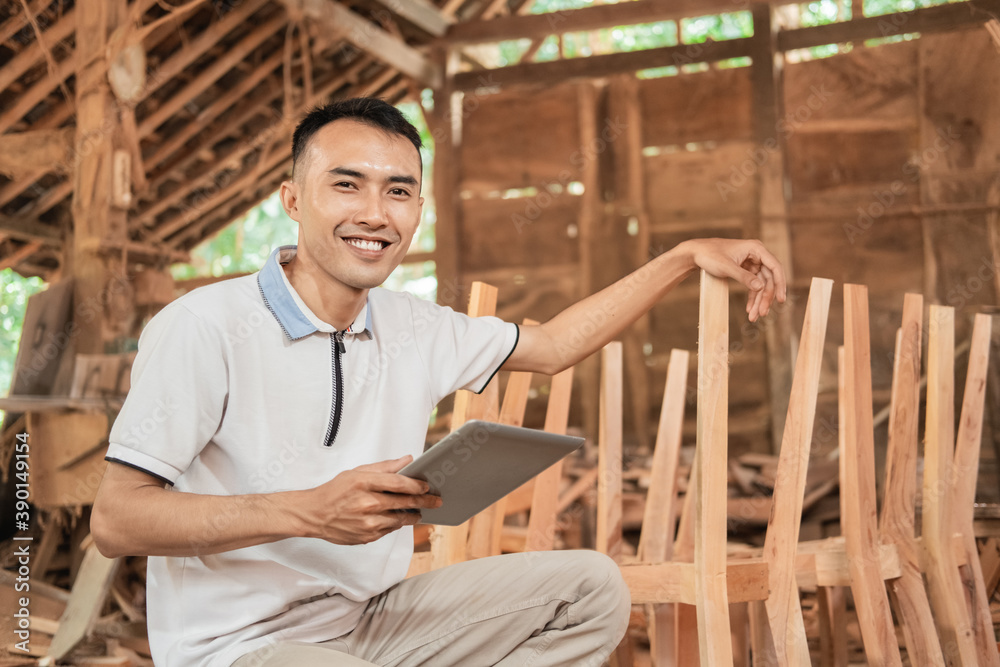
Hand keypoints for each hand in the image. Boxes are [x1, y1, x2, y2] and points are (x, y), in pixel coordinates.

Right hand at [301, 456, 441, 544]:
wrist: (314, 515)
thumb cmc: (335, 491)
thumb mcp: (357, 472)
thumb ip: (384, 467)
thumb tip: (408, 460)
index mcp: (364, 483)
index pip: (398, 483)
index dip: (416, 485)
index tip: (427, 486)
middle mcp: (367, 503)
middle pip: (404, 503)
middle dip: (424, 502)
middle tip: (435, 501)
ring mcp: (367, 523)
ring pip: (400, 519)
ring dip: (411, 515)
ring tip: (418, 511)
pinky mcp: (367, 537)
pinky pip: (389, 530)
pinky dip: (395, 523)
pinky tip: (397, 518)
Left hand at [678, 238, 786, 321]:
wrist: (696, 253)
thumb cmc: (710, 255)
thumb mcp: (726, 267)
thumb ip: (743, 277)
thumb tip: (760, 288)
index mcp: (756, 248)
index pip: (775, 267)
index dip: (780, 284)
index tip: (781, 300)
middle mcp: (757, 254)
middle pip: (768, 279)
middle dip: (765, 297)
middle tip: (762, 313)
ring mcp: (752, 262)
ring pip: (761, 284)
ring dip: (758, 300)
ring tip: (754, 316)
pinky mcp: (746, 269)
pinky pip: (753, 285)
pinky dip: (752, 297)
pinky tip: (749, 309)